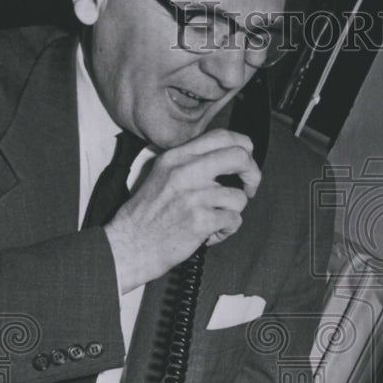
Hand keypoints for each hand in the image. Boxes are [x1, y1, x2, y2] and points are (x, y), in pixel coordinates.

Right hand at [104, 128, 260, 292]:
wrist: (129, 246)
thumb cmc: (146, 216)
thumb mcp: (162, 175)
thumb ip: (190, 164)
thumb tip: (226, 160)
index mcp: (176, 157)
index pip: (222, 136)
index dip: (244, 148)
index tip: (245, 164)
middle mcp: (185, 172)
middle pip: (240, 157)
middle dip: (253, 174)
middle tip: (249, 188)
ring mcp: (194, 196)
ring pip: (239, 197)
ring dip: (232, 213)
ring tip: (213, 221)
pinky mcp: (201, 220)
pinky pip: (233, 221)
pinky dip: (226, 231)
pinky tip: (208, 234)